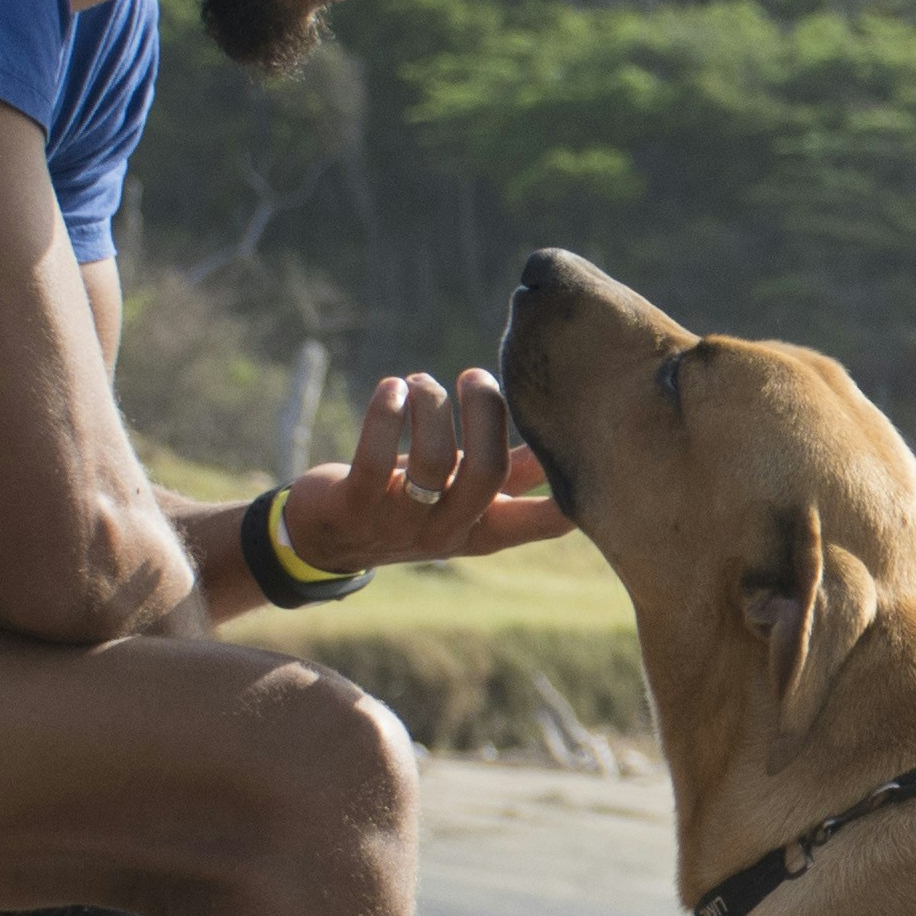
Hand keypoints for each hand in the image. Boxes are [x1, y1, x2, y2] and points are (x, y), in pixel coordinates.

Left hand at [278, 368, 573, 573]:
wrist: (326, 540)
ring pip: (434, 459)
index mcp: (487, 530)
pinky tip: (392, 389)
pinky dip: (387, 411)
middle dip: (486, 411)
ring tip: (421, 383)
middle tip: (475, 376)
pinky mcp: (353, 506)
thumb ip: (509, 470)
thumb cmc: (409, 503)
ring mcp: (400, 523)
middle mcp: (449, 531)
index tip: (589, 434)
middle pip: (488, 473)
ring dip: (430, 403)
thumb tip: (564, 435)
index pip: (547, 520)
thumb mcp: (463, 495)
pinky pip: (377, 456)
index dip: (577, 486)